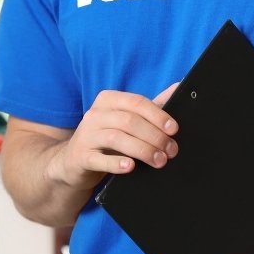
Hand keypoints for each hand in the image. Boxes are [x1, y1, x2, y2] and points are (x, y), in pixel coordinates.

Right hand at [50, 84, 178, 187]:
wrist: (74, 162)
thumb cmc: (107, 138)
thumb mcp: (126, 119)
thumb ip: (151, 106)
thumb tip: (179, 87)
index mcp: (108, 100)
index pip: (136, 102)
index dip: (157, 115)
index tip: (174, 129)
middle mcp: (95, 114)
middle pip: (129, 121)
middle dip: (154, 136)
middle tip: (171, 150)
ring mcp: (86, 135)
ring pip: (117, 138)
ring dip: (142, 150)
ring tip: (159, 161)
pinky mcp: (80, 157)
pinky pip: (99, 159)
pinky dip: (116, 163)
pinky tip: (130, 167)